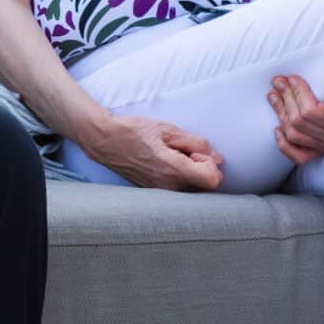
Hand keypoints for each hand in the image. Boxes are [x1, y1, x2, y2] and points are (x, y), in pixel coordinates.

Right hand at [83, 113, 222, 190]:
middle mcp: (169, 187)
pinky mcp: (155, 194)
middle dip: (201, 168)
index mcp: (173, 170)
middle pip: (204, 186)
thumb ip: (196, 143)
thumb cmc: (135, 132)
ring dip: (190, 173)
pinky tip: (165, 164)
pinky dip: (179, 178)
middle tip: (184, 153)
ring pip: (192, 188)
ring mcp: (161, 193)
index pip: (213, 180)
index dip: (210, 164)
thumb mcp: (168, 129)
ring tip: (171, 156)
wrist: (106, 141)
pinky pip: (178, 190)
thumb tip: (217, 158)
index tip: (197, 153)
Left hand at [268, 74, 323, 164]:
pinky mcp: (320, 152)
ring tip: (273, 94)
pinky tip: (277, 129)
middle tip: (278, 80)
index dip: (298, 94)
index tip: (292, 78)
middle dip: (286, 97)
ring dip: (281, 112)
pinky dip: (284, 144)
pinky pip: (299, 155)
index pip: (311, 112)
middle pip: (299, 120)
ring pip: (295, 134)